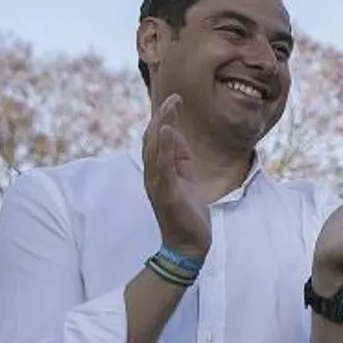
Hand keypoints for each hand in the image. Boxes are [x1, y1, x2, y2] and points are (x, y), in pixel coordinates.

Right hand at [141, 95, 211, 256]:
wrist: (189, 244)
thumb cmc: (187, 212)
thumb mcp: (185, 178)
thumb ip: (179, 157)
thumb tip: (173, 133)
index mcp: (159, 171)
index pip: (157, 140)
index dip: (164, 119)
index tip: (175, 100)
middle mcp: (153, 175)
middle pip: (152, 141)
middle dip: (162, 118)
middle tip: (173, 98)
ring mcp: (158, 184)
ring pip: (155, 150)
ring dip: (161, 127)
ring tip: (169, 109)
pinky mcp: (167, 193)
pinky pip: (163, 167)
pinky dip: (163, 148)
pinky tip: (167, 132)